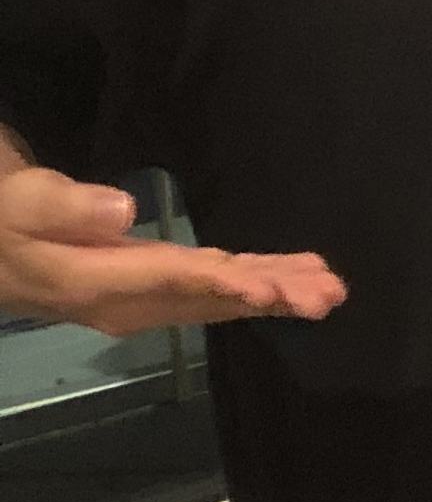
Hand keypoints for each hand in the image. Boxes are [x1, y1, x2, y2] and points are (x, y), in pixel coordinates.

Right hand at [0, 161, 342, 337]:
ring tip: (326, 287)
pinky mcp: (144, 285)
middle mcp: (122, 300)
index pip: (172, 283)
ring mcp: (135, 297)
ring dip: (271, 293)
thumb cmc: (1, 214)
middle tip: (328, 295)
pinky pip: (205, 291)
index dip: (228, 286)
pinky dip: (249, 285)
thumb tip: (121, 210)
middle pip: (207, 299)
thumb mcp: (17, 201)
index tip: (277, 291)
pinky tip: (283, 278)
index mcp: (93, 283)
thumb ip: (63, 208)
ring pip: (213, 298)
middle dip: (270, 297)